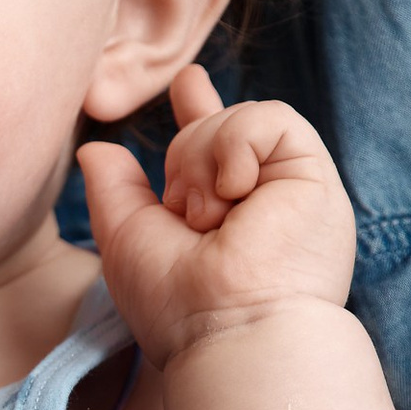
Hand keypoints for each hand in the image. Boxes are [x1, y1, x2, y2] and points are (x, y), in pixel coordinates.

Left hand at [80, 66, 355, 368]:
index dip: (200, 110)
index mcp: (223, 216)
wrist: (231, 329)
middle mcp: (261, 200)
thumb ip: (114, 192)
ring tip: (214, 216)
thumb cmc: (178, 304)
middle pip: (209, 130)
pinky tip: (239, 190)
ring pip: (237, 118)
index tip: (188, 80)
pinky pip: (270, 117)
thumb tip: (96, 148)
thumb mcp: (127, 240)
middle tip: (191, 218)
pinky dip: (239, 145)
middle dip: (183, 162)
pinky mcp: (314, 175)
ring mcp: (289, 187)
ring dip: (205, 161)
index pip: (211, 148)